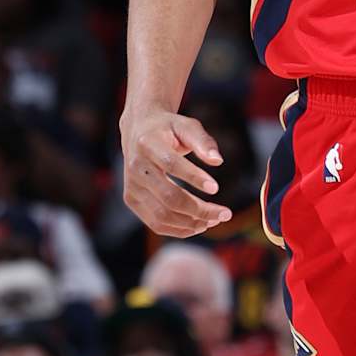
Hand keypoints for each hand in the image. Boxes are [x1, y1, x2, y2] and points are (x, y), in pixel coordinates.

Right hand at [120, 107, 229, 236]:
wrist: (138, 130)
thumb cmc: (168, 128)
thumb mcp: (186, 126)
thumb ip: (203, 142)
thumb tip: (218, 161)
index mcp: (148, 144)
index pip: (171, 164)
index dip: (194, 178)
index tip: (216, 188)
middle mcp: (136, 167)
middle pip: (169, 196)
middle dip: (199, 209)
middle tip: (224, 214)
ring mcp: (131, 186)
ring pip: (162, 215)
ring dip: (191, 223)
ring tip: (214, 220)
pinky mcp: (131, 199)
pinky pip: (155, 223)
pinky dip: (178, 229)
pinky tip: (198, 225)